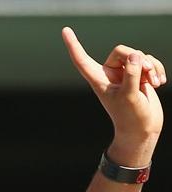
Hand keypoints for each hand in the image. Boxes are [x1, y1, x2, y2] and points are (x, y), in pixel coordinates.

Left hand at [62, 27, 165, 165]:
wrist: (143, 129)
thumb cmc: (131, 117)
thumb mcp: (129, 96)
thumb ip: (131, 74)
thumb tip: (135, 55)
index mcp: (98, 80)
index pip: (82, 60)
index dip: (74, 45)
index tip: (64, 30)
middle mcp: (110, 75)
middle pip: (121, 50)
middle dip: (137, 58)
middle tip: (146, 74)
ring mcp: (125, 74)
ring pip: (138, 55)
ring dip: (150, 66)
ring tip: (153, 83)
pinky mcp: (139, 75)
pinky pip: (149, 60)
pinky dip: (157, 69)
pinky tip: (159, 83)